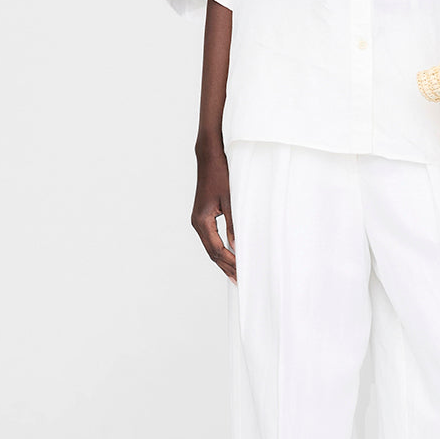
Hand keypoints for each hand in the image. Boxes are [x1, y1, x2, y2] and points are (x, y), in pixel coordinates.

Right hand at [192, 149, 236, 281]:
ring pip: (211, 248)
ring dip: (223, 261)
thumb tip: (238, 246)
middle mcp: (197, 223)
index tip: (242, 274)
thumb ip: (234, 224)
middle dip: (226, 267)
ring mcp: (199, 220)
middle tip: (240, 281)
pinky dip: (221, 250)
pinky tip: (230, 255)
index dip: (230, 263)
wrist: (209, 157)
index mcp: (201, 221)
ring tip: (236, 274)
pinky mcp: (203, 217)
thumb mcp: (231, 200)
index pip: (217, 250)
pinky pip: (211, 239)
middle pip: (212, 253)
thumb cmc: (220, 175)